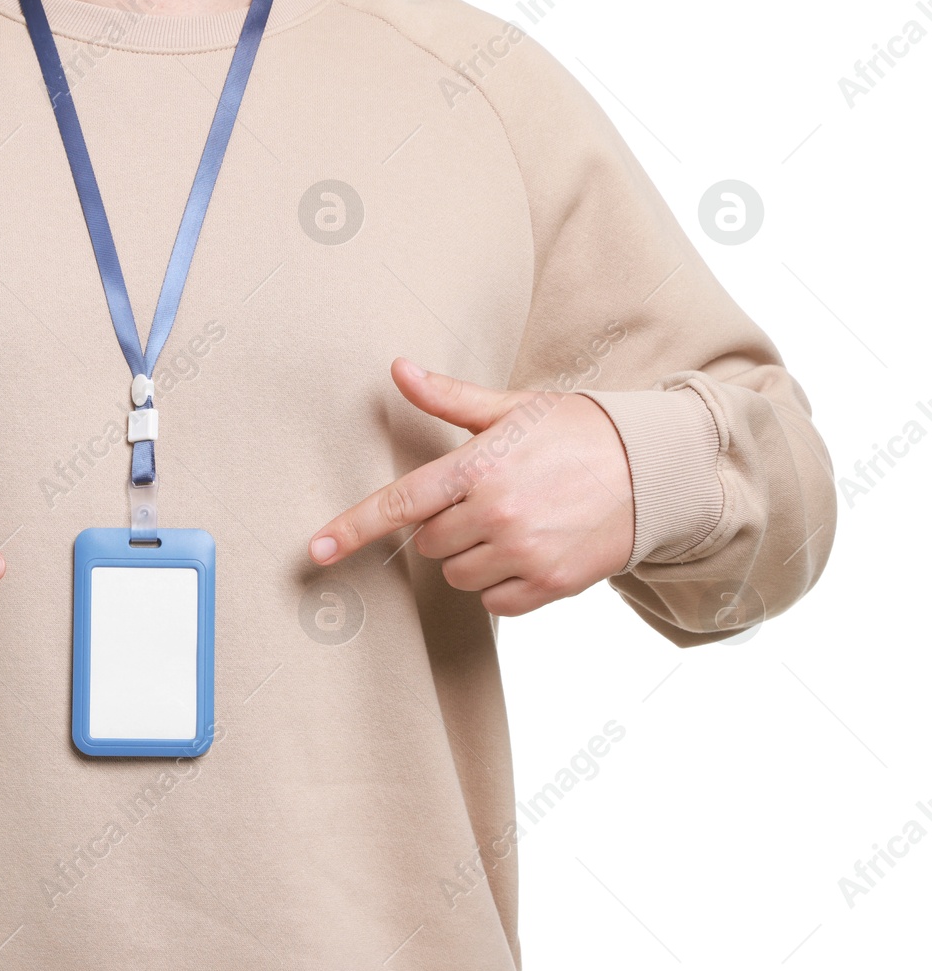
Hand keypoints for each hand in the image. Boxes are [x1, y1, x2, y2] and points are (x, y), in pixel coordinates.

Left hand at [308, 359, 633, 615]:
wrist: (654, 470)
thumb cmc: (578, 432)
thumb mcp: (513, 408)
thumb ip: (449, 398)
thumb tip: (399, 369)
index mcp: (479, 467)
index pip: (400, 504)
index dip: (352, 530)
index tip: (316, 553)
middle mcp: (497, 513)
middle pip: (428, 542)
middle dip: (446, 524)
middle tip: (487, 499)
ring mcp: (523, 552)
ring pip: (457, 575)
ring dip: (471, 556)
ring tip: (514, 523)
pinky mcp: (549, 584)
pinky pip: (493, 601)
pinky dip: (502, 583)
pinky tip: (529, 550)